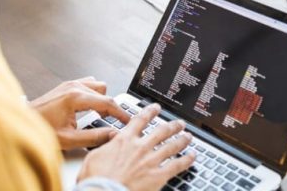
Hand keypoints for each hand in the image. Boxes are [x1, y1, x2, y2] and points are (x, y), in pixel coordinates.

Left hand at [29, 77, 130, 149]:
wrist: (22, 123)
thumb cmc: (40, 129)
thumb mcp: (69, 139)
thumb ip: (93, 137)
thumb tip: (111, 135)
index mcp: (75, 97)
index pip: (107, 102)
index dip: (121, 113)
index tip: (128, 120)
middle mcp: (74, 87)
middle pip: (104, 92)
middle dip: (110, 108)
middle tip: (111, 122)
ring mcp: (69, 84)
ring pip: (98, 85)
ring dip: (101, 98)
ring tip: (99, 114)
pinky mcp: (66, 85)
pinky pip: (88, 83)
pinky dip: (92, 94)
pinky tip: (88, 106)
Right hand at [77, 104, 195, 190]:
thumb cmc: (96, 179)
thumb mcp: (94, 157)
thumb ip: (106, 145)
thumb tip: (112, 137)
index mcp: (125, 140)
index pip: (140, 120)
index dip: (150, 112)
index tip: (156, 108)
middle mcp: (141, 147)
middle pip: (161, 131)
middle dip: (172, 126)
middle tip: (179, 123)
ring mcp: (151, 160)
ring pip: (172, 146)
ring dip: (182, 139)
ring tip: (188, 136)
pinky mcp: (158, 175)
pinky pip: (177, 165)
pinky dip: (186, 160)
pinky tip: (192, 157)